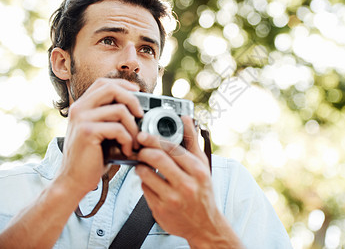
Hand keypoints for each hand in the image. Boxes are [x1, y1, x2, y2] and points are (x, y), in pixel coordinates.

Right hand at [57, 78, 142, 196]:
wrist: (74, 181)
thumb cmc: (92, 159)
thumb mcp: (103, 133)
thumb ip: (113, 118)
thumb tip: (141, 110)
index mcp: (82, 106)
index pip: (104, 83)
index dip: (123, 84)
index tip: (139, 94)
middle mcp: (79, 108)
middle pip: (112, 89)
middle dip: (133, 100)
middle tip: (141, 117)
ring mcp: (82, 119)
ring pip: (119, 110)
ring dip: (133, 127)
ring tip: (135, 142)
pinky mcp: (87, 132)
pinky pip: (118, 128)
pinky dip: (128, 140)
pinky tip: (127, 151)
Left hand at [135, 117, 243, 247]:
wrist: (204, 225)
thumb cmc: (203, 192)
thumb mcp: (202, 165)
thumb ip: (192, 141)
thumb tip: (186, 119)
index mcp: (197, 171)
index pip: (172, 148)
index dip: (154, 139)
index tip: (144, 135)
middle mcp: (186, 185)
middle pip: (156, 159)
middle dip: (143, 150)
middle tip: (140, 148)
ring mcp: (172, 199)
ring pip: (145, 174)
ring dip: (140, 166)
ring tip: (144, 165)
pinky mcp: (160, 210)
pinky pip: (143, 189)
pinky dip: (144, 182)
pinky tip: (150, 181)